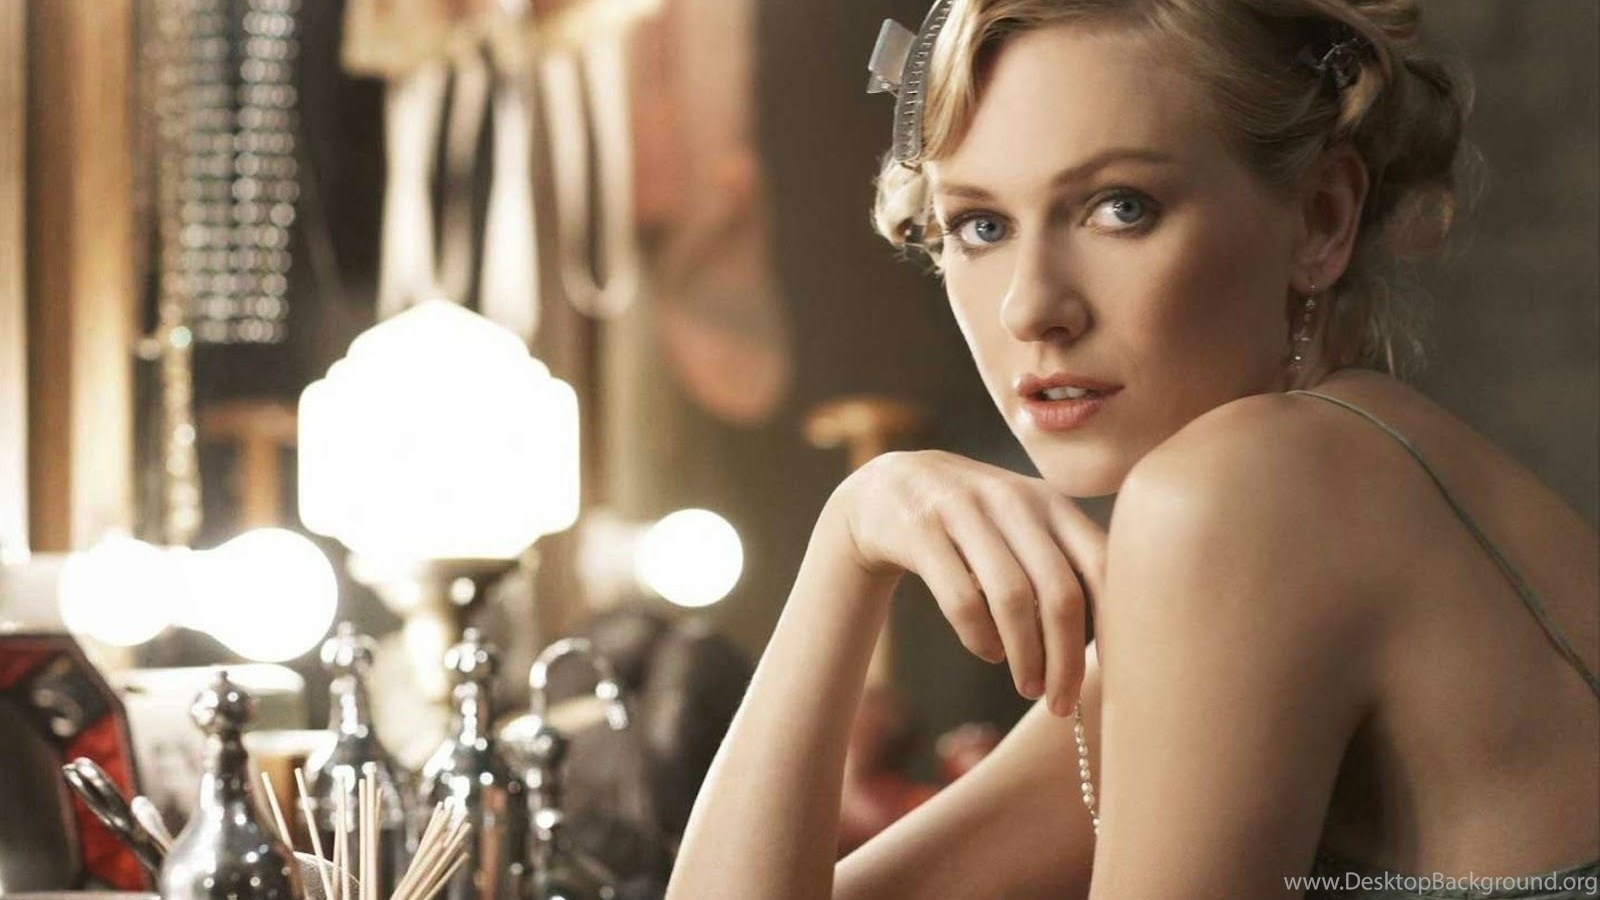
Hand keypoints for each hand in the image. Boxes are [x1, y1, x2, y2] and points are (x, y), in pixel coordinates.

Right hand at [828, 450, 1105, 714]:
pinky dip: (980, 638)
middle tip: (1062, 702)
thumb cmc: (975, 522)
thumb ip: (1066, 561)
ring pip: (1013, 598)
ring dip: (1026, 656)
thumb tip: (1118, 640)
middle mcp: (1014, 501)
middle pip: (1061, 592)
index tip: (1120, 675)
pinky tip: (988, 653)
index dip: (1115, 624)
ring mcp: (965, 512)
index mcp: (1051, 502)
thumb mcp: (1023, 523)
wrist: (890, 486)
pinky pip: (960, 598)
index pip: (1102, 563)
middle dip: (1066, 659)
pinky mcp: (921, 531)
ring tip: (1028, 687)